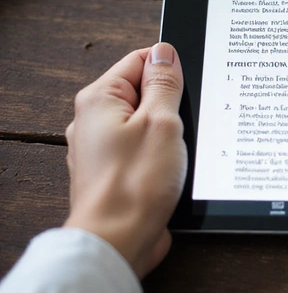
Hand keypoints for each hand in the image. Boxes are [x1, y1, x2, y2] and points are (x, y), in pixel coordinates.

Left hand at [64, 43, 186, 278]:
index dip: (170, 70)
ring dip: (169, 133)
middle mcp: (94, 120)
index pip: (140, 60)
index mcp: (100, 98)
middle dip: (172, 105)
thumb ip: (164, 83)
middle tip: (185, 123)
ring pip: (147, 124)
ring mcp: (103, 148)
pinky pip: (144, 149)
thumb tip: (165, 52)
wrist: (119, 240)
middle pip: (144, 92)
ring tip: (178, 150)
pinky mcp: (116, 171)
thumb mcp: (163, 121)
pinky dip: (162, 154)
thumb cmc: (135, 184)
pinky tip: (173, 168)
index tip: (188, 87)